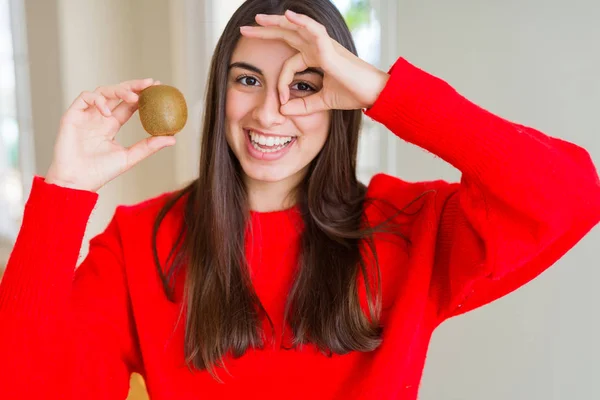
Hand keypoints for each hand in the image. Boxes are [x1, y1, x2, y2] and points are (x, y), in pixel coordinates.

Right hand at [45, 79, 175, 191]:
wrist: (77, 182)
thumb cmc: (100, 172)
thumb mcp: (130, 157)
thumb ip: (149, 146)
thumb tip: (173, 138)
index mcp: (112, 125)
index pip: (128, 105)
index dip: (142, 95)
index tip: (158, 89)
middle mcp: (99, 117)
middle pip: (118, 93)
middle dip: (134, 86)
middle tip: (150, 84)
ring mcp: (86, 115)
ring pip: (103, 91)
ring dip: (119, 90)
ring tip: (133, 98)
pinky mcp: (72, 115)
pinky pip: (84, 97)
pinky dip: (98, 100)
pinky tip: (107, 111)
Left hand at [240, 10, 388, 114]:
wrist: (373, 95)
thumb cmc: (353, 95)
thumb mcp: (322, 102)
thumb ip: (303, 105)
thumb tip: (283, 110)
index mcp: (316, 58)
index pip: (289, 62)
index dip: (280, 82)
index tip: (280, 101)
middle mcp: (318, 47)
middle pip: (287, 35)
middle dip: (266, 31)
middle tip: (245, 30)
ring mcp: (324, 45)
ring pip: (296, 28)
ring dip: (277, 22)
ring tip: (258, 19)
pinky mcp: (330, 49)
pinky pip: (313, 30)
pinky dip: (301, 22)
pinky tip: (287, 16)